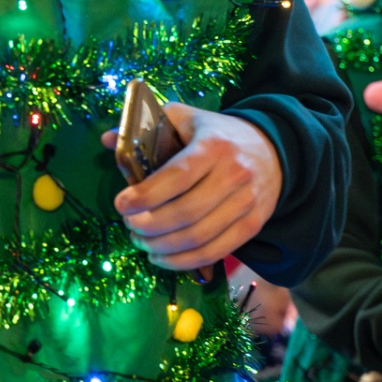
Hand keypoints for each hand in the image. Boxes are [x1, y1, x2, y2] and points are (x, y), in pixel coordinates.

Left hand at [99, 104, 281, 270]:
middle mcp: (234, 174)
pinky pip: (216, 252)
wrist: (274, 151)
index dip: (146, 195)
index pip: (177, 176)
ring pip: (199, 237)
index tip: (121, 204)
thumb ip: (146, 127)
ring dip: (162, 247)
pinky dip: (184, 262)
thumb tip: (107, 140)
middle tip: (128, 226)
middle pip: (186, 212)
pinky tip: (161, 258)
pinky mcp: (253, 225)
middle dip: (149, 226)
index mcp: (213, 145)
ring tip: (140, 242)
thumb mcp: (185, 119)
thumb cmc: (218, 134)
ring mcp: (246, 203)